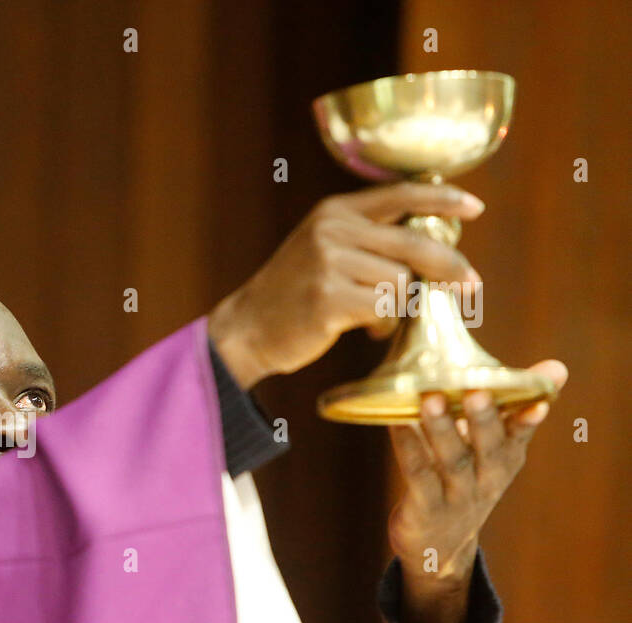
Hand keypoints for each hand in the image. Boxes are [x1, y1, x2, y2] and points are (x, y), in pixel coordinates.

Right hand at [208, 182, 484, 388]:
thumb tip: (433, 243)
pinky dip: (385, 324)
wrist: (246, 328)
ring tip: (377, 318)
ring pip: (401, 282)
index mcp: (334, 211)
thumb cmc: (293, 294)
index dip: (443, 200)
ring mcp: (328, 263)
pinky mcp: (328, 299)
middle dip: (449, 267)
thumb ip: (367, 238)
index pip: (401, 194)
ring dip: (400, 306)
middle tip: (471, 286)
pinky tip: (367, 330)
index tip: (474, 208)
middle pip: (414, 244)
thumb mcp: (323, 248)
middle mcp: (331, 230)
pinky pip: (384, 309)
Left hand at [387, 361, 568, 622]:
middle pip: (489, 448)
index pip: (521, 436)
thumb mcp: (494, 449)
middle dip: (486, 419)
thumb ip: (512, 408)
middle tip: (478, 390)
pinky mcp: (425, 508)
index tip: (540, 400)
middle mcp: (487, 479)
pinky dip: (408, 447)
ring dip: (442, 430)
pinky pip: (417, 474)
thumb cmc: (466, 482)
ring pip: (452, 460)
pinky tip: (396, 423)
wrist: (440, 548)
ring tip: (430, 400)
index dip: (529, 419)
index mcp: (505, 460)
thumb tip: (554, 367)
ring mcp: (456, 496)